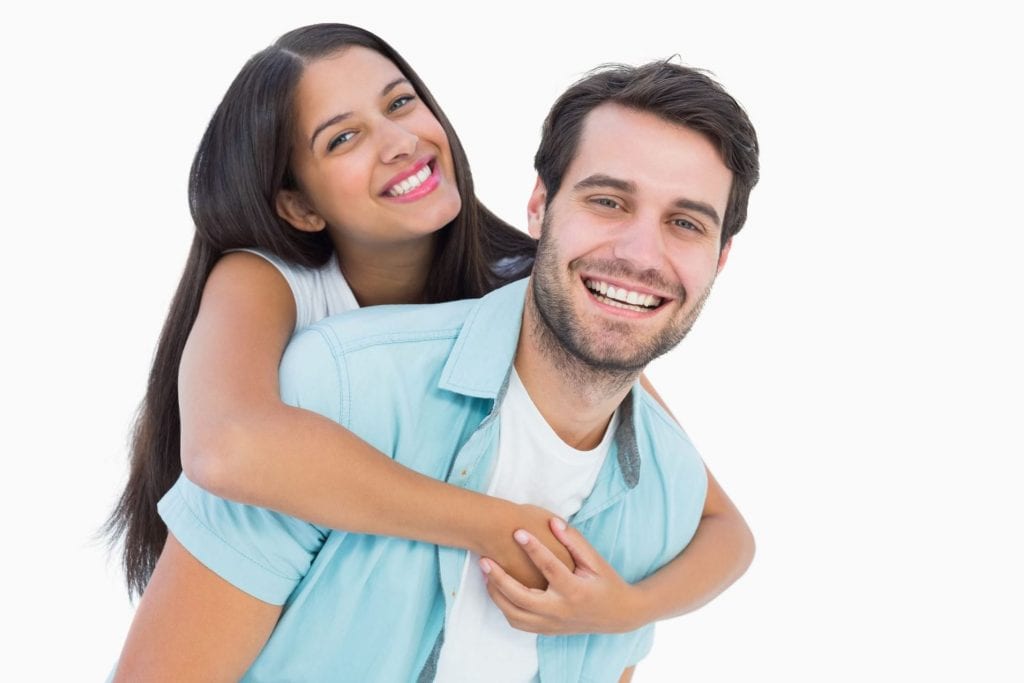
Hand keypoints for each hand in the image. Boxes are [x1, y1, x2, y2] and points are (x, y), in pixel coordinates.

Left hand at [480, 517, 643, 634]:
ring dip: (496, 594)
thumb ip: (573, 541)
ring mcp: (552, 624)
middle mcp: (560, 610)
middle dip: (499, 579)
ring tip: (486, 573)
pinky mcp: (547, 630)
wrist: (618, 615)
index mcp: (575, 590)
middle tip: (484, 559)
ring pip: (514, 614)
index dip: (533, 548)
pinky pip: (518, 622)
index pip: (549, 567)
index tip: (516, 531)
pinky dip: (504, 607)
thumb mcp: (595, 560)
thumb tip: (552, 521)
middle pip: (521, 598)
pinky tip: (497, 589)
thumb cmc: (606, 582)